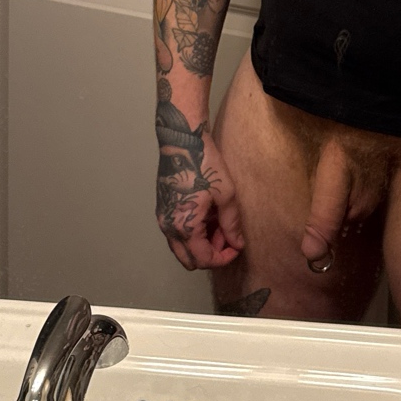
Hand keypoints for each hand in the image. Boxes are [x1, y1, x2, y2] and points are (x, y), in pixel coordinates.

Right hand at [155, 125, 243, 269]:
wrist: (182, 141)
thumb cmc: (205, 165)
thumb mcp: (225, 194)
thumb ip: (231, 223)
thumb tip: (237, 243)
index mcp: (183, 227)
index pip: (203, 259)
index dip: (222, 258)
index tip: (236, 247)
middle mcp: (168, 228)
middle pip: (189, 259)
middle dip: (211, 253)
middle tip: (227, 237)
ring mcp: (163, 219)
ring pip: (183, 247)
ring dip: (202, 243)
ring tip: (220, 223)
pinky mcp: (163, 209)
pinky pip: (178, 233)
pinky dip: (193, 232)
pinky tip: (208, 216)